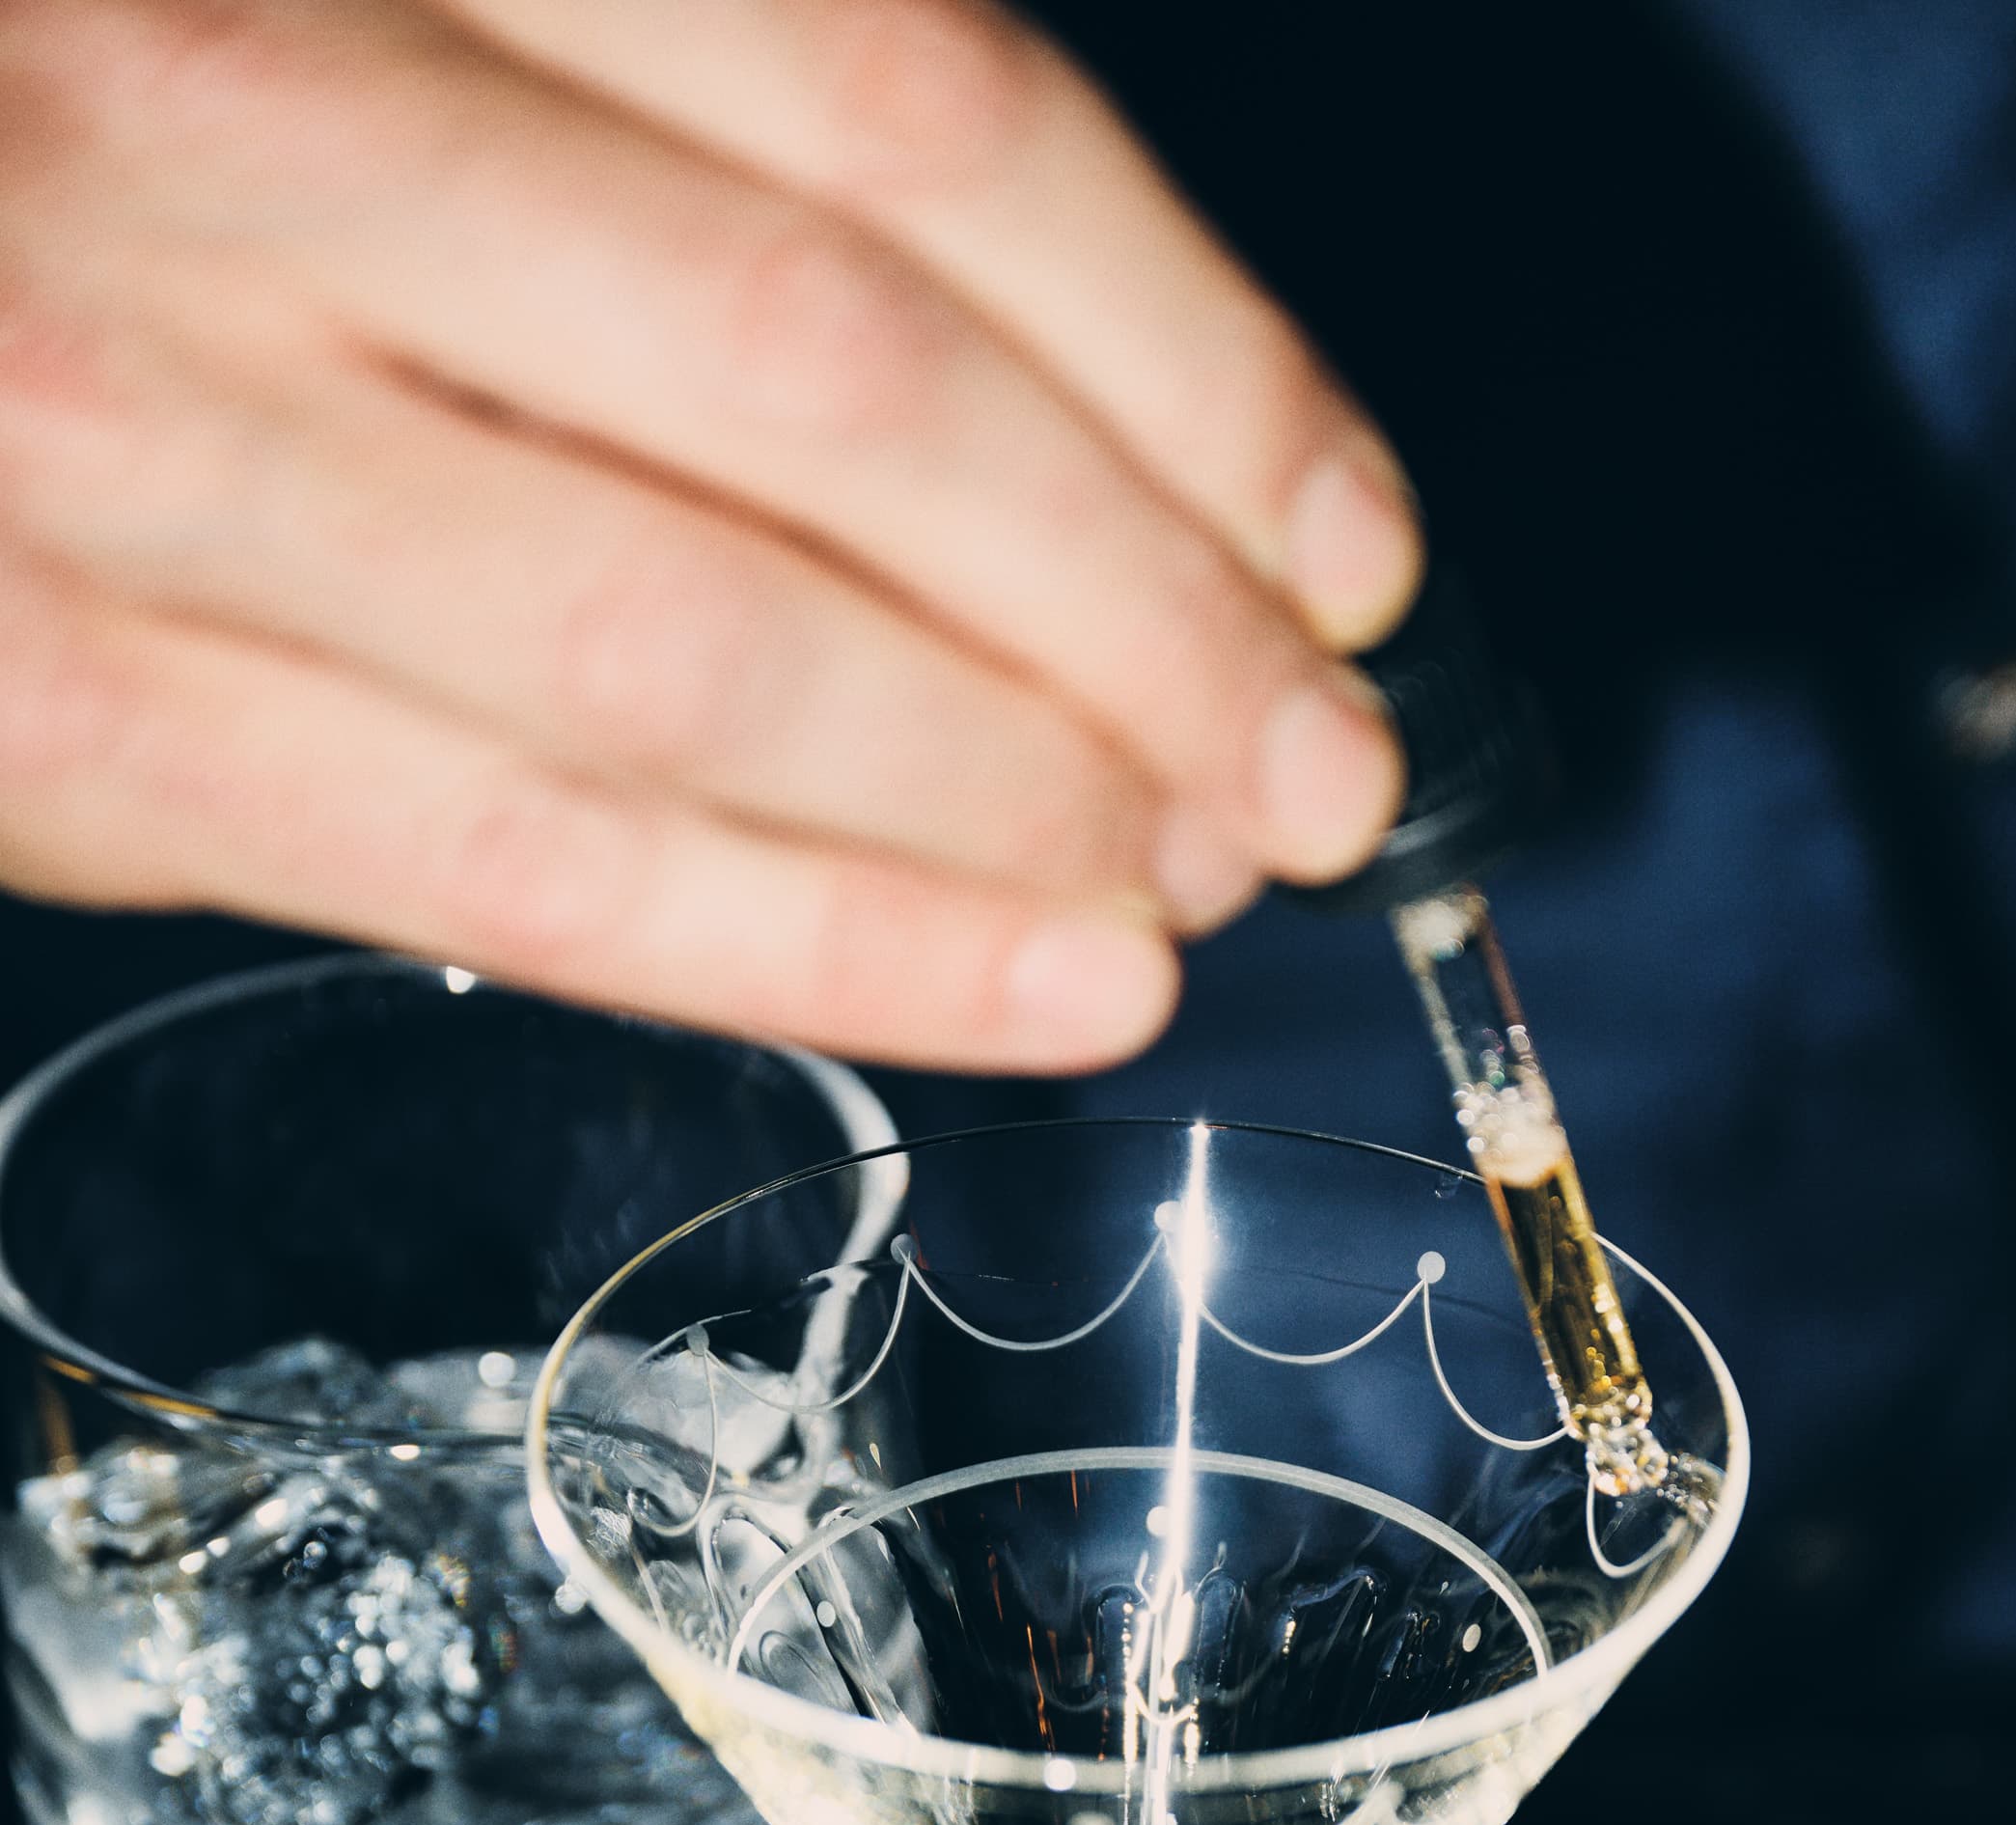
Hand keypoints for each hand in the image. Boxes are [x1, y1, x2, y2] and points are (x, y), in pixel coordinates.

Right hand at [0, 0, 1420, 1067]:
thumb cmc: (114, 163)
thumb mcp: (383, 34)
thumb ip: (679, 139)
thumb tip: (1089, 417)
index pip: (897, 111)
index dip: (1186, 355)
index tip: (1338, 532)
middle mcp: (250, 129)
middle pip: (841, 392)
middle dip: (1149, 612)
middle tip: (1316, 754)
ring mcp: (154, 439)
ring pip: (714, 651)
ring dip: (1028, 797)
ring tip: (1208, 875)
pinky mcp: (99, 724)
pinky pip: (546, 868)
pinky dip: (845, 945)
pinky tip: (1056, 986)